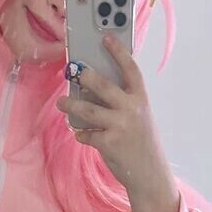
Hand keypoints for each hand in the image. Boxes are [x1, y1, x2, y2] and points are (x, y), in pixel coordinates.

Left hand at [57, 36, 181, 211]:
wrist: (149, 173)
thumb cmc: (141, 141)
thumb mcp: (138, 117)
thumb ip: (122, 102)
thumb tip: (92, 88)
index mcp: (141, 98)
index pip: (130, 69)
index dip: (118, 51)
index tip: (106, 37)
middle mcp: (132, 109)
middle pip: (103, 85)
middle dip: (85, 76)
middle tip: (72, 70)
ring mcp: (120, 126)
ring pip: (88, 110)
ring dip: (71, 105)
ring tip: (62, 102)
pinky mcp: (109, 143)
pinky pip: (86, 133)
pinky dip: (81, 133)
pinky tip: (81, 134)